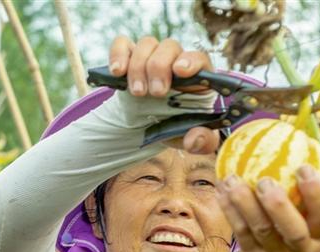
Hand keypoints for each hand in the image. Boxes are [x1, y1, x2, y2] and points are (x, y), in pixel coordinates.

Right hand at [108, 35, 219, 154]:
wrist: (151, 126)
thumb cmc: (178, 126)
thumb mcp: (193, 138)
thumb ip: (203, 140)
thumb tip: (194, 139)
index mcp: (198, 77)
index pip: (199, 58)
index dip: (190, 61)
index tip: (180, 71)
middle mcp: (175, 60)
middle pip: (169, 47)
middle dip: (159, 67)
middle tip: (155, 93)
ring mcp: (152, 56)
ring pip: (147, 44)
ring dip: (139, 67)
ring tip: (137, 93)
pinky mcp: (130, 57)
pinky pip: (123, 44)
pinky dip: (118, 54)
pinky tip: (116, 72)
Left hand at [215, 166, 319, 251]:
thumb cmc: (297, 234)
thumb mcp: (311, 221)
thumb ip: (308, 194)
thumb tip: (303, 145)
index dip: (315, 194)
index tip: (304, 167)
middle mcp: (301, 250)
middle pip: (292, 231)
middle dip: (279, 205)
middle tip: (265, 181)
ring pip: (260, 230)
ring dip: (244, 203)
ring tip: (232, 179)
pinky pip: (240, 232)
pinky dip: (230, 210)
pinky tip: (222, 190)